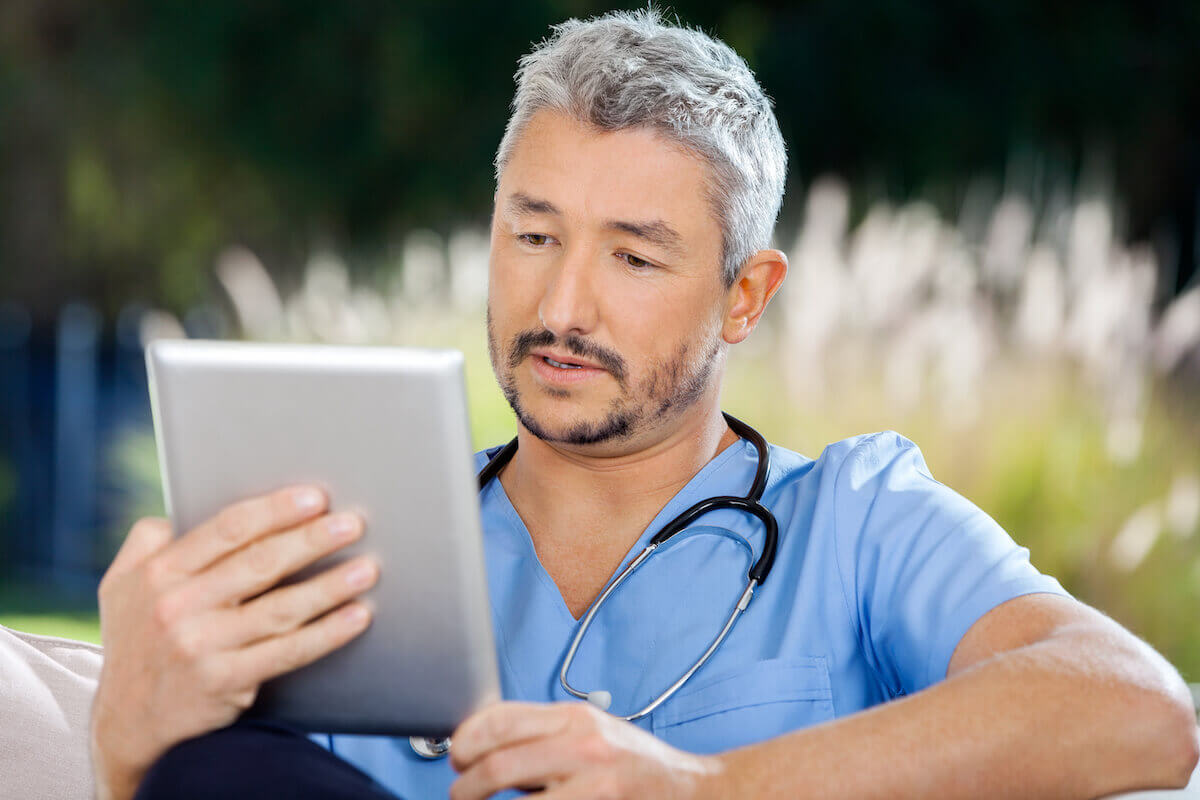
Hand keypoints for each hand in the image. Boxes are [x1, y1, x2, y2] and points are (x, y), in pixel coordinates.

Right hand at [89, 486, 378, 799]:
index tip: (316, 497)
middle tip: (353, 523)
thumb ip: (146, 543)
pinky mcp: (224, 682)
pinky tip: (358, 617)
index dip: (275, 510)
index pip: (228, 529)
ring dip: (330, 586)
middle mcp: (177, 606)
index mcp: (159, 572)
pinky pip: (287, 652)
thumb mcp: (120, 586)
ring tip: (367, 568)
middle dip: (312, 540)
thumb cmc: (137, 642)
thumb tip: (179, 506)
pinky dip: (327, 634)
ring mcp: (200, 646)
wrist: (128, 723)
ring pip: (280, 608)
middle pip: (260, 563)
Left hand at [448, 701, 723, 799]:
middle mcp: (584, 744)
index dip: (466, 739)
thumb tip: (483, 743)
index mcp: (576, 718)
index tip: (456, 755)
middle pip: (499, 765)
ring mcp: (594, 783)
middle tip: (459, 792)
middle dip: (465, 786)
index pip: (501, 719)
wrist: (694, 792)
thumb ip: (544, 734)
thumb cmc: (635, 766)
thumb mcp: (590, 733)